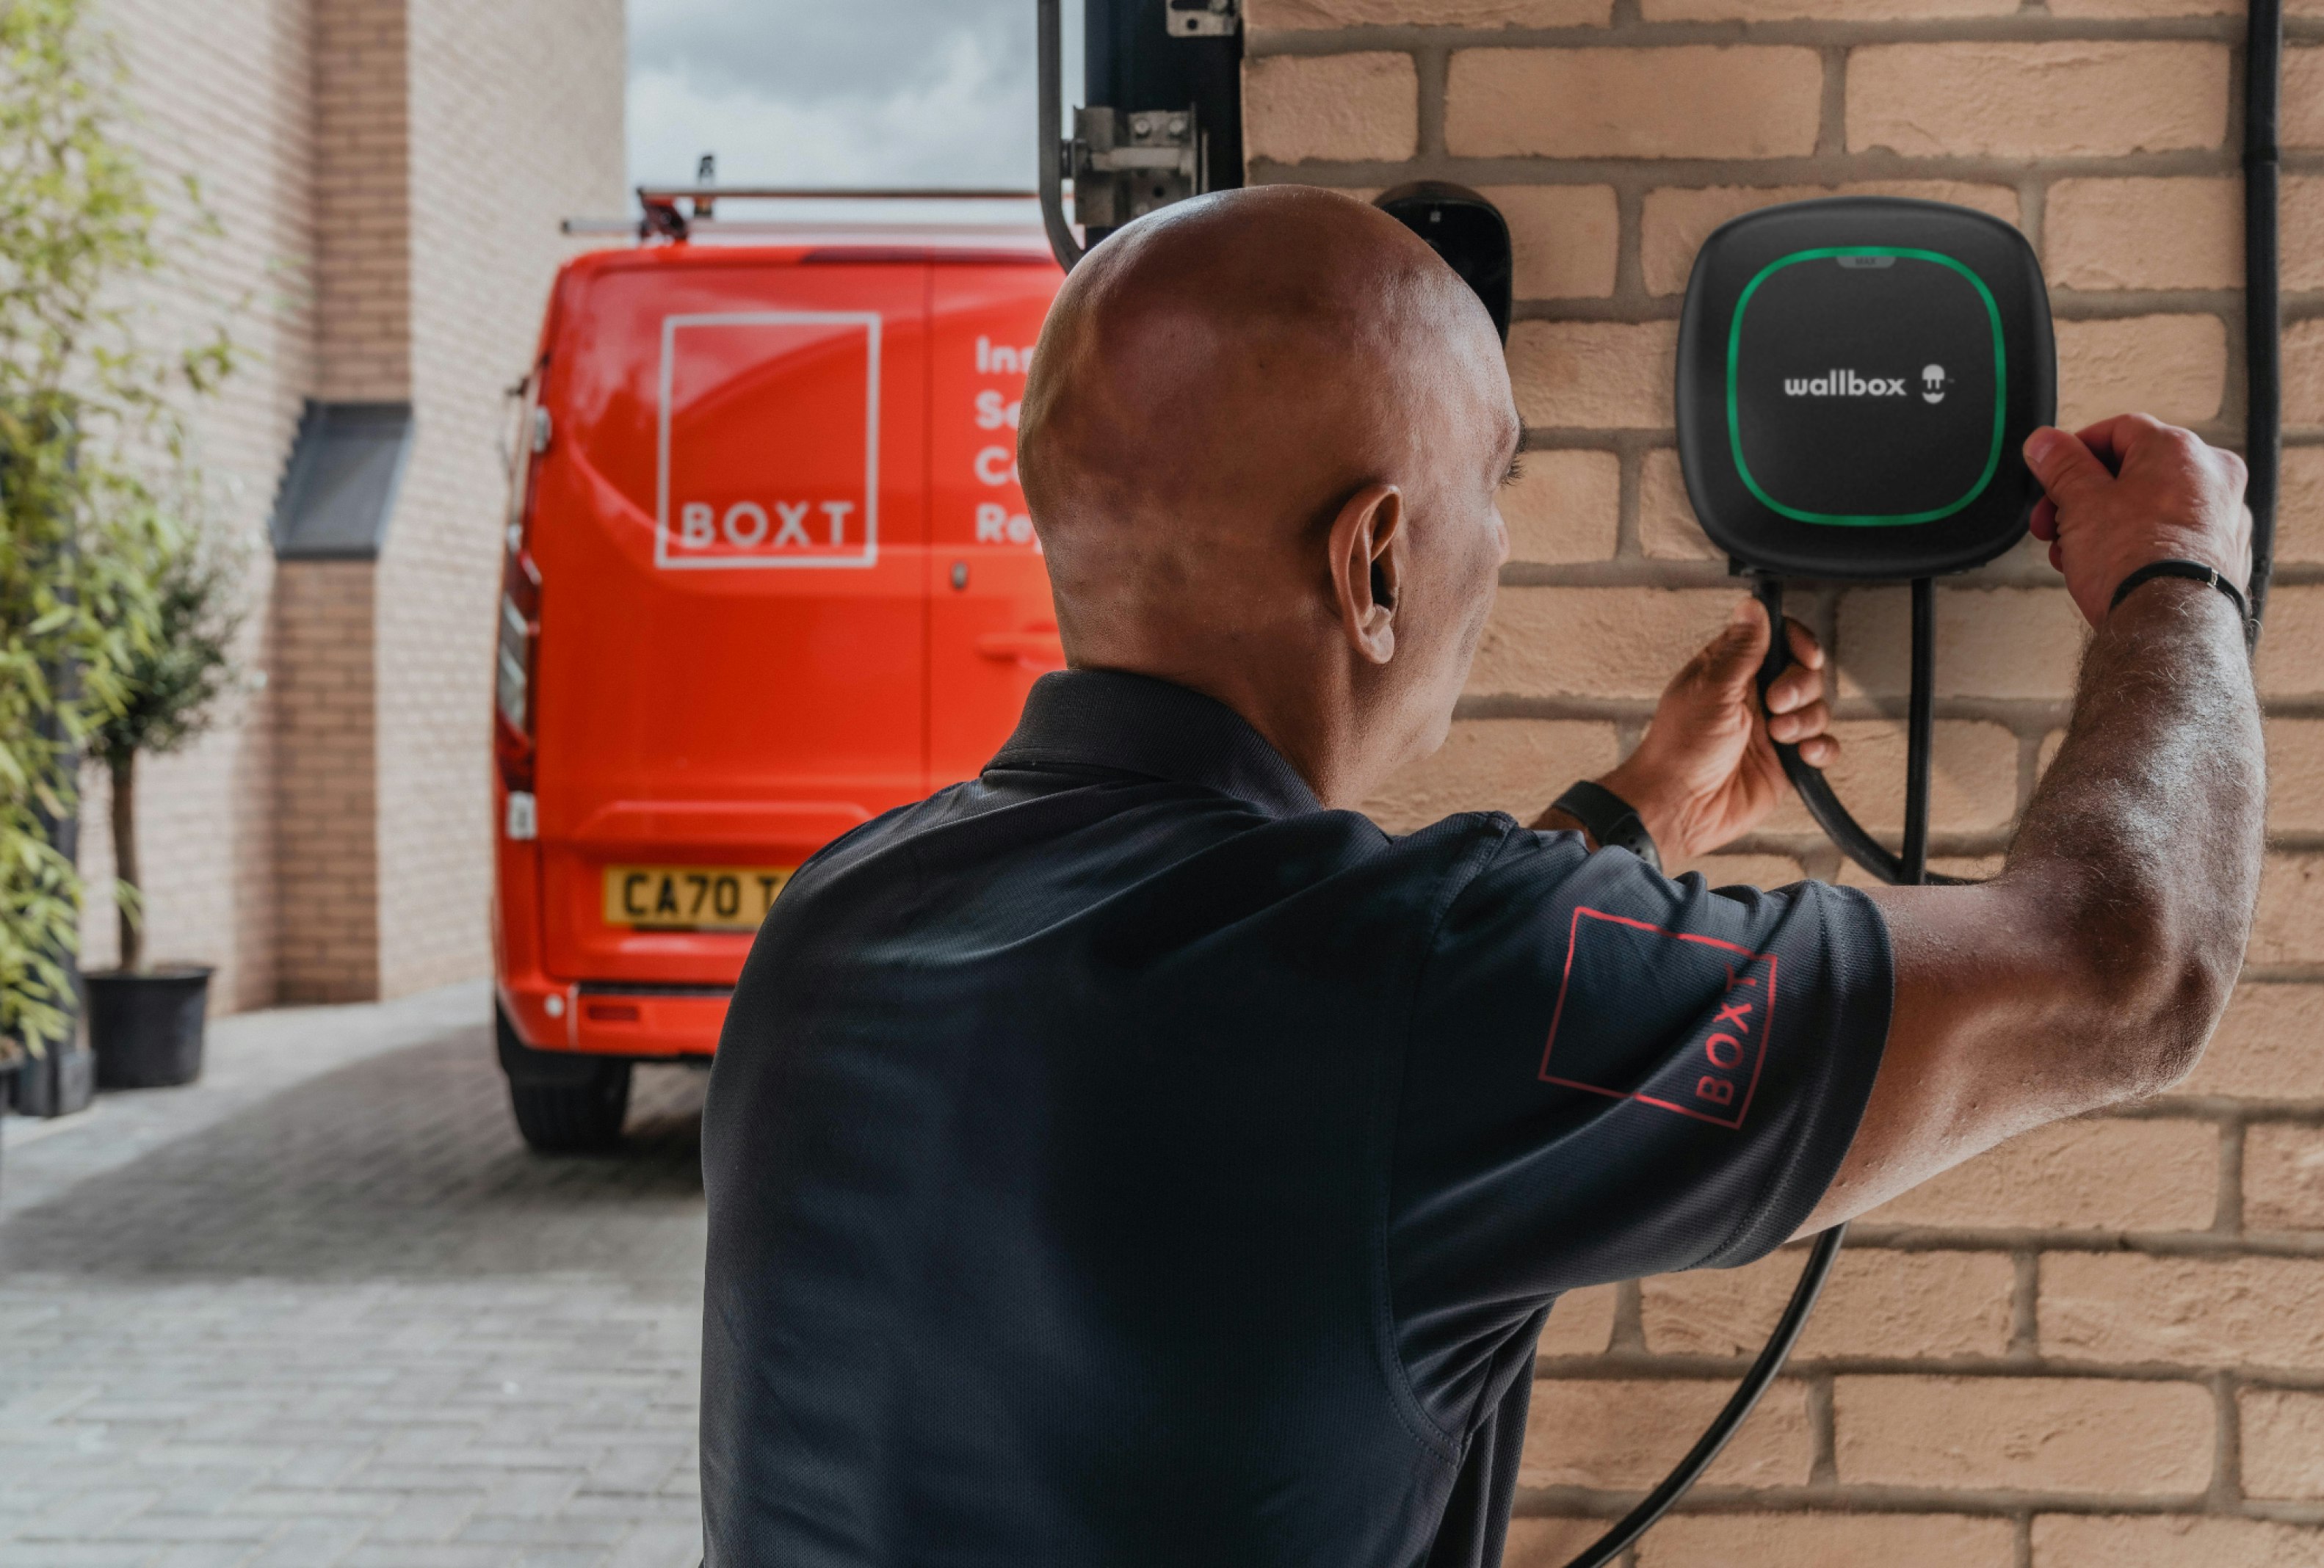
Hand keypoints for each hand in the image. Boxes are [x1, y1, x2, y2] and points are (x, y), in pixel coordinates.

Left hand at [1552, 598, 1834, 863]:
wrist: (1680, 807)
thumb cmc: (1679, 749)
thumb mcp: (1711, 689)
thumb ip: (1740, 650)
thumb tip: (1753, 606)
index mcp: (1731, 671)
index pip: (1777, 639)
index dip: (1797, 643)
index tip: (1805, 654)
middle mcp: (1754, 696)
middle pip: (1804, 673)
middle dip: (1800, 686)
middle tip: (1774, 704)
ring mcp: (1773, 729)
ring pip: (1817, 709)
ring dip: (1805, 720)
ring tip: (1777, 736)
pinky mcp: (1786, 762)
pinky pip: (1822, 746)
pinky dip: (1821, 748)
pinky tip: (1804, 753)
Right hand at [2024, 414, 2250, 627]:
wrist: (2169, 624)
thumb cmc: (2137, 563)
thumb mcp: (2079, 502)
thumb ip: (2060, 465)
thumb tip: (2046, 443)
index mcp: (2179, 449)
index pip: (2118, 429)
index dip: (2074, 451)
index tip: (2051, 470)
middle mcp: (2212, 475)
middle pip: (2134, 470)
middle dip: (2085, 496)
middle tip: (2056, 518)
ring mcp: (2224, 515)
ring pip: (2151, 504)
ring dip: (2106, 522)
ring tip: (2077, 551)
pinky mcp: (2224, 553)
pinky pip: (2172, 534)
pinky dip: (2139, 542)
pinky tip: (2110, 565)